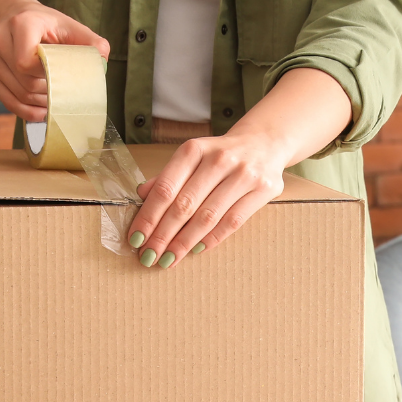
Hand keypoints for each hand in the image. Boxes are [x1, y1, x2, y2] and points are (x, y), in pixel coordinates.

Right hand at [0, 0, 109, 121]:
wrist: (14, 17)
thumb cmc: (47, 25)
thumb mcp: (70, 27)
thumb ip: (91, 42)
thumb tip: (103, 61)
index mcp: (21, 23)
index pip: (28, 63)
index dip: (49, 75)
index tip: (63, 74)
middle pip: (26, 82)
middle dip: (49, 91)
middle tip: (65, 90)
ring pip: (19, 94)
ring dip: (41, 103)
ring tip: (56, 97)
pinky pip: (8, 102)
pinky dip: (27, 111)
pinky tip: (43, 111)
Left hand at [128, 132, 288, 267]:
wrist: (265, 142)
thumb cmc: (221, 155)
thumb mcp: (193, 157)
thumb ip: (169, 176)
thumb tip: (142, 196)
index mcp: (195, 149)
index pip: (166, 188)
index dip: (149, 216)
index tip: (136, 238)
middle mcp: (219, 160)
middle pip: (185, 205)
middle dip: (163, 235)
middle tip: (149, 256)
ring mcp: (244, 174)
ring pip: (208, 217)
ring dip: (185, 242)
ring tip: (170, 259)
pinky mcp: (263, 189)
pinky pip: (233, 221)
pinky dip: (213, 238)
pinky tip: (197, 250)